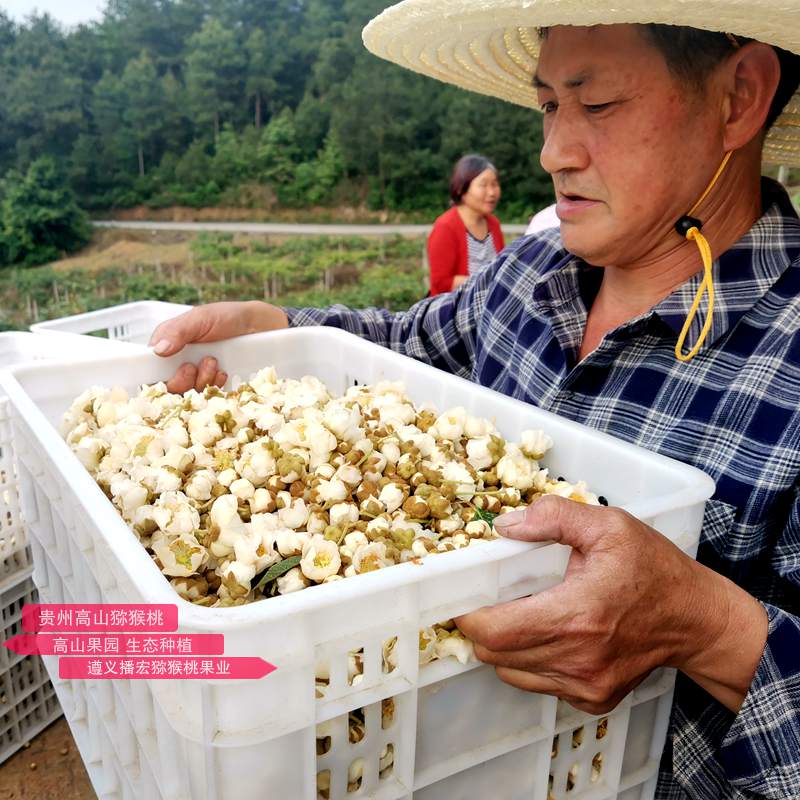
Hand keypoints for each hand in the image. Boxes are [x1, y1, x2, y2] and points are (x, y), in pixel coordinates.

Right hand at [148, 301, 288, 392]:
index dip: (160, 379)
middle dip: (183, 381)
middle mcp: (178, 364)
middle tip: (196, 366)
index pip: (150, 372)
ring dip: (201, 380)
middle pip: (169, 389)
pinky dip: (215, 386)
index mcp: (167, 347)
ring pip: (188, 394)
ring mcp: (196, 376)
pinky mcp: (213, 385)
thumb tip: (157, 350)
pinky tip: (223, 372)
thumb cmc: (226, 316)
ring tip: (214, 362)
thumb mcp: (200, 318)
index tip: (181, 369)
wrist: (259, 326)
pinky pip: (208, 396)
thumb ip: (177, 331)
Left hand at [456, 495, 766, 714]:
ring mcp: (585, 685)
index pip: (495, 631)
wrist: (696, 620)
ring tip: (522, 612)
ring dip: (504, 644)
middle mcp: (578, 659)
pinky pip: (537, 682)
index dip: (468, 615)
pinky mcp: (591, 699)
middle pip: (494, 655)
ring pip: (510, 671)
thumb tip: (505, 525)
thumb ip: (554, 518)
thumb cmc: (654, 570)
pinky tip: (549, 632)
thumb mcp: (609, 526)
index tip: (463, 594)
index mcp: (578, 614)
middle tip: (488, 597)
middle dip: (481, 626)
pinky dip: (529, 659)